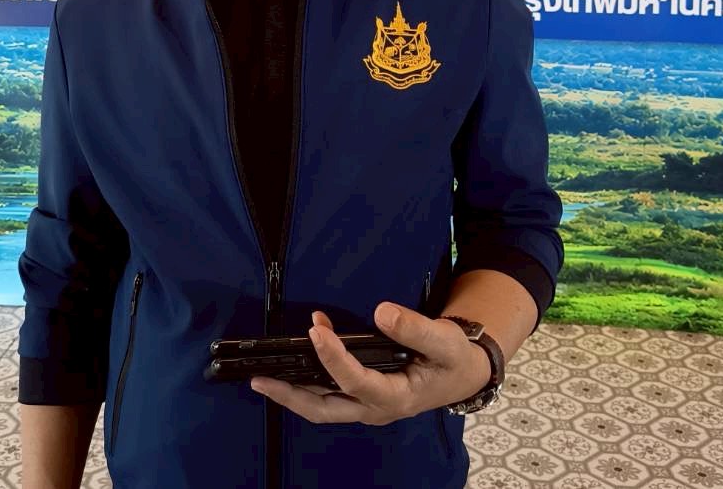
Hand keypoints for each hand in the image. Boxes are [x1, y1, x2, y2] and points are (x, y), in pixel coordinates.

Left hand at [248, 303, 490, 425]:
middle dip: (290, 396)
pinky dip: (308, 380)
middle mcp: (376, 409)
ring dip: (292, 393)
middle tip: (260, 379)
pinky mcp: (362, 397)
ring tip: (262, 376)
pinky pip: (329, 395)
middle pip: (325, 410)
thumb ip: (416, 328)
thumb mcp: (445, 341)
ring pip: (322, 408)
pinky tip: (298, 355)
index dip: (333, 358)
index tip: (317, 330)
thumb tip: (382, 312)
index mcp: (397, 397)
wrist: (462, 374)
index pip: (356, 382)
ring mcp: (367, 406)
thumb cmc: (453, 358)